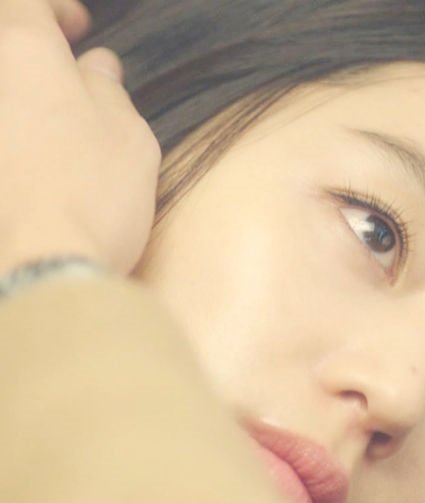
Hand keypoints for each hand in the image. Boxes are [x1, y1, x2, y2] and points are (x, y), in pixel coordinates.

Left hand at [0, 0, 158, 274]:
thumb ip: (106, 91)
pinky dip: (11, 143)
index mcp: (20, 50)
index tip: (76, 32)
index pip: (24, 2)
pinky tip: (26, 171)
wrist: (37, 272)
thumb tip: (94, 68)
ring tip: (46, 133)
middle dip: (28, 62)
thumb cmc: (93, 195)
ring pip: (0, 102)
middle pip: (2, 51)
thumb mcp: (128, 137)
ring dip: (18, 107)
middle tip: (59, 82)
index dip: (52, 10)